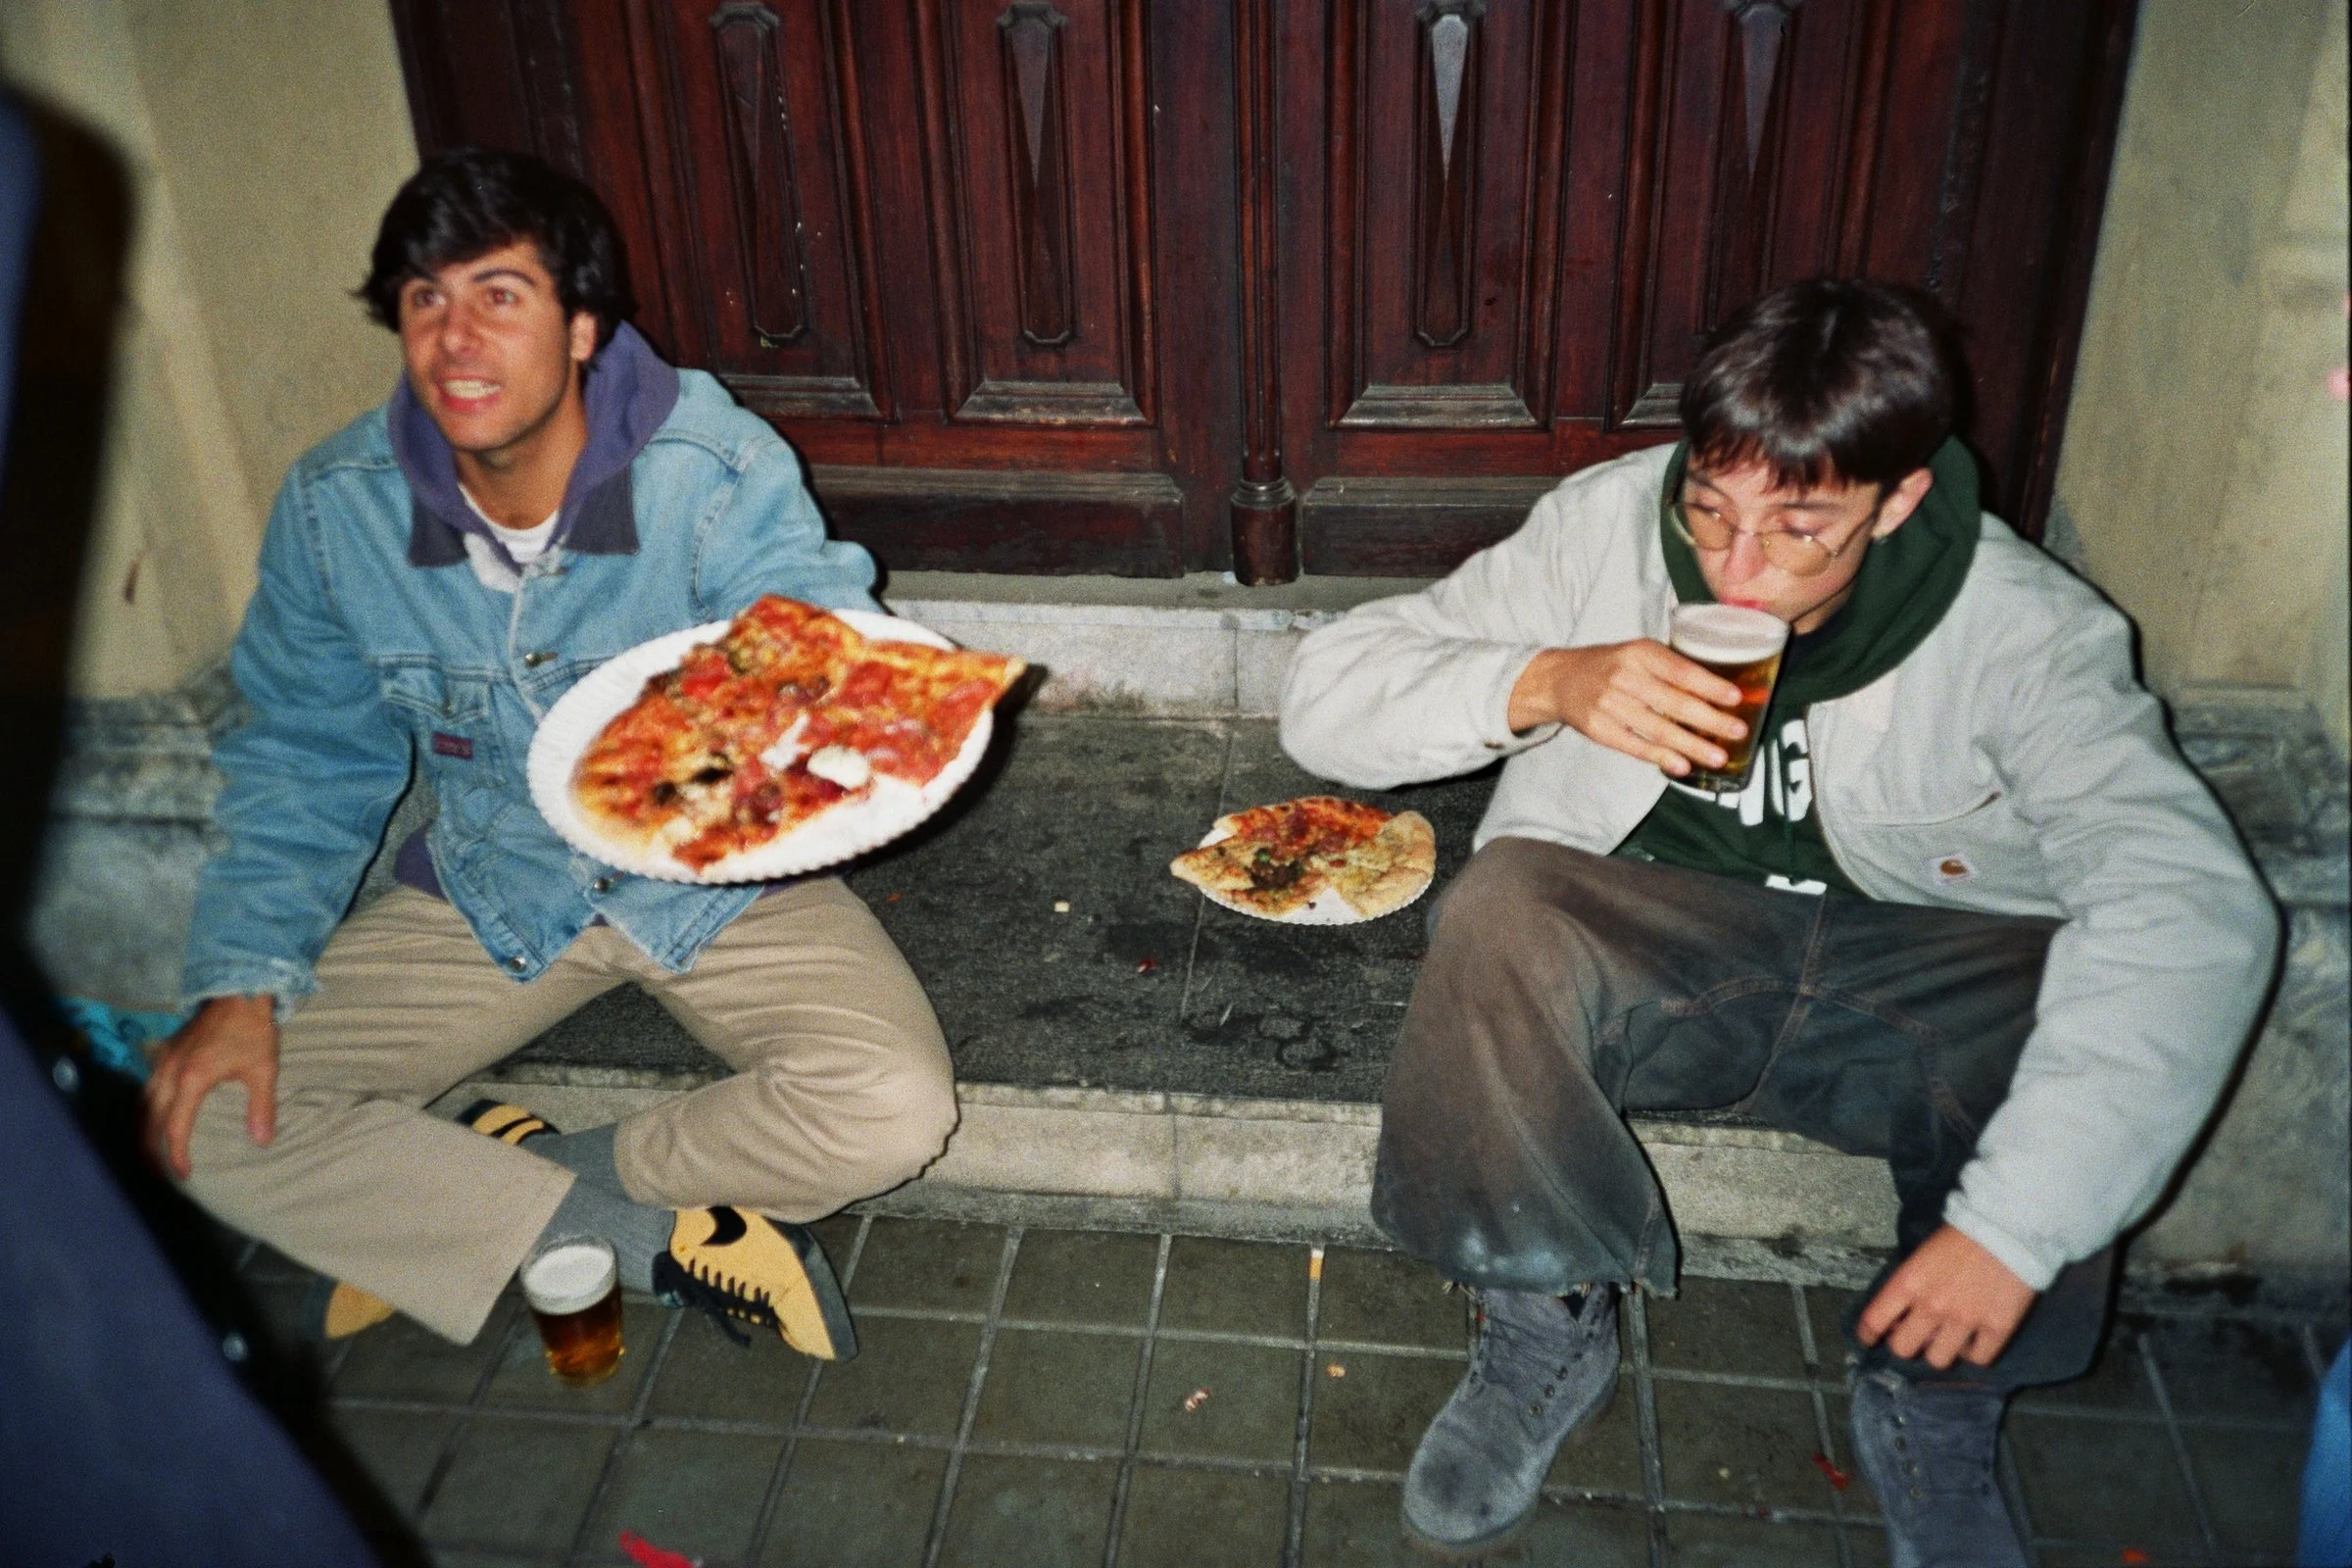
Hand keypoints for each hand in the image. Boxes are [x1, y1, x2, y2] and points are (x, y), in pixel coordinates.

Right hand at [144, 994, 279, 1180]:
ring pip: (143, 1102)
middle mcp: (169, 1071)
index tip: (183, 1175)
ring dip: (144, 1129)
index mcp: (191, 1080)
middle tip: (156, 1174)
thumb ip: (261, 1108)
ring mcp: (164, 1059)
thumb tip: (262, 1141)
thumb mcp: (263, 1070)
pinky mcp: (166, 1050)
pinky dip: (147, 1106)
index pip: (175, 1129)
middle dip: (150, 1150)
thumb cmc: (253, 1030)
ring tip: (149, 1150)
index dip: (176, 1156)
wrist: (241, 990)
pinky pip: (147, 1085)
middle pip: (149, 1119)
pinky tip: (154, 1114)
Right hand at [1506, 640, 1747, 775]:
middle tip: (1738, 732)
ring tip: (1718, 757)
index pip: (1680, 670)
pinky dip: (1661, 757)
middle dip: (1710, 720)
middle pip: (1674, 702)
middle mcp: (1624, 676)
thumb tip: (1720, 691)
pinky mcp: (1600, 729)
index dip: (1709, 685)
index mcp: (1640, 653)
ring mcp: (1610, 704)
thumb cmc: (1611, 666)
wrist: (1560, 679)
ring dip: (1692, 745)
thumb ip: (1671, 667)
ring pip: (1658, 728)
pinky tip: (1682, 766)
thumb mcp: (1638, 653)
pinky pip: (1636, 746)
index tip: (1736, 698)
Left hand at [1856, 1224, 2037, 1369]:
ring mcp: (1965, 1320)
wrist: (2008, 1227)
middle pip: (1903, 1349)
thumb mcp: (1922, 1256)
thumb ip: (1909, 1286)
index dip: (1867, 1334)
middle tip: (1915, 1338)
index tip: (1869, 1339)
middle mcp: (1932, 1306)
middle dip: (1905, 1345)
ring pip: (1938, 1360)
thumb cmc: (1962, 1236)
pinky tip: (1973, 1342)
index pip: (1874, 1320)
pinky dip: (1973, 1354)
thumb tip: (1903, 1315)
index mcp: (1908, 1283)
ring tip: (1947, 1340)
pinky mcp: (1997, 1329)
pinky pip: (1978, 1359)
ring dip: (1939, 1351)